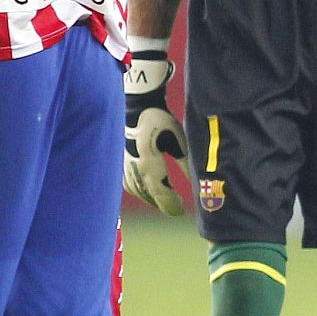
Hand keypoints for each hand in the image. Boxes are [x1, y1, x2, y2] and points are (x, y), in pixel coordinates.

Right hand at [123, 51, 190, 214]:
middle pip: (147, 193)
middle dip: (161, 203)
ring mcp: (124, 163)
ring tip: (162, 201)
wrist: (137, 104)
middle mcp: (134, 166)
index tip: (180, 211)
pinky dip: (138, 189)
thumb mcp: (178, 140)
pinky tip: (145, 189)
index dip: (170, 204)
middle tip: (175, 209)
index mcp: (149, 162)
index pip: (159, 191)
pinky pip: (128, 181)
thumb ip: (186, 164)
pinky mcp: (120, 160)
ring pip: (136, 189)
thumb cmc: (160, 120)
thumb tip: (197, 182)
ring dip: (149, 198)